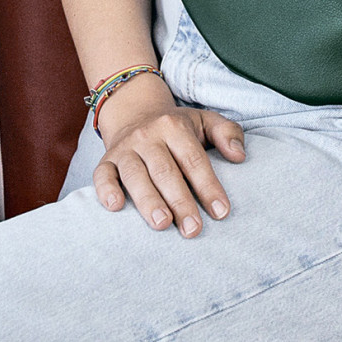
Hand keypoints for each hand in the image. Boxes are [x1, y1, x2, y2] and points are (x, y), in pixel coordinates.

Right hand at [92, 73, 244, 237]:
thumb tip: (239, 156)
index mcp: (174, 127)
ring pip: (135, 174)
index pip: (193, 159)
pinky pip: (102, 175)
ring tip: (161, 224)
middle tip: (193, 229)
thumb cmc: (176, 128)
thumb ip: (227, 133)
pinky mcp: (106, 161)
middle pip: (165, 171)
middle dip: (180, 201)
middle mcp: (147, 136)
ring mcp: (125, 149)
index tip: (221, 212)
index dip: (207, 186)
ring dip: (147, 200)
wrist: (134, 112)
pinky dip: (105, 190)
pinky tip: (115, 207)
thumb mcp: (205, 121)